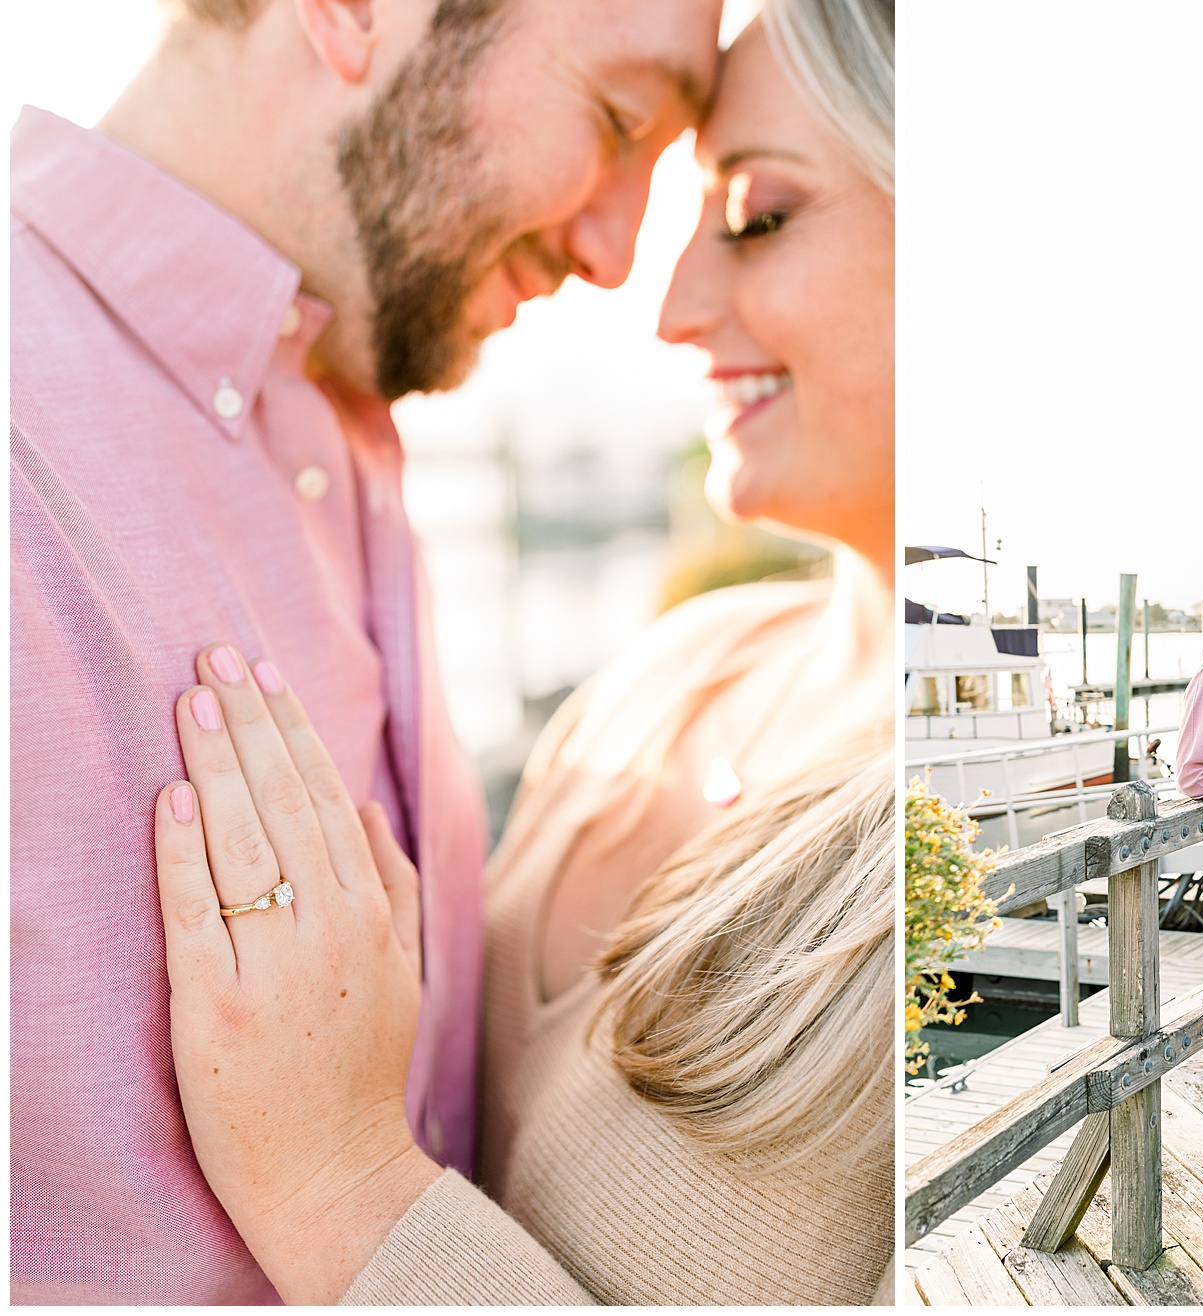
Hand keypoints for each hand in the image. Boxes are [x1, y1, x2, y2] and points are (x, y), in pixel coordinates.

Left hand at [154, 645, 439, 1302]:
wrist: (335, 1170)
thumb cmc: (361, 1066)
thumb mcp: (402, 966)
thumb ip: (390, 882)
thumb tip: (359, 803)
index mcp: (371, 912)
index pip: (326, 799)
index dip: (291, 733)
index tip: (263, 677)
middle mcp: (330, 927)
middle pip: (285, 804)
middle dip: (249, 725)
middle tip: (216, 659)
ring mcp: (275, 965)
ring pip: (247, 842)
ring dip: (219, 765)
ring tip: (192, 702)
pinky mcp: (219, 1006)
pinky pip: (199, 912)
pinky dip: (185, 851)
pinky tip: (174, 797)